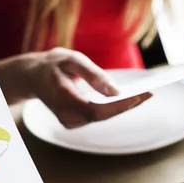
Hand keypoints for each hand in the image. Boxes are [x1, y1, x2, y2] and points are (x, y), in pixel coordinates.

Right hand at [28, 47, 151, 128]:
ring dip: (123, 107)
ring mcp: (69, 122)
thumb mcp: (72, 60)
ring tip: (144, 94)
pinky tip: (128, 98)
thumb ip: (93, 75)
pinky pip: (98, 116)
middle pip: (103, 116)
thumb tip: (115, 91)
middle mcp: (65, 115)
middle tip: (150, 93)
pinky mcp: (73, 123)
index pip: (97, 110)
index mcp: (63, 98)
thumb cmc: (53, 65)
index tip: (141, 95)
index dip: (120, 105)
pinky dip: (113, 108)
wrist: (32, 77)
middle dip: (127, 105)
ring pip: (102, 117)